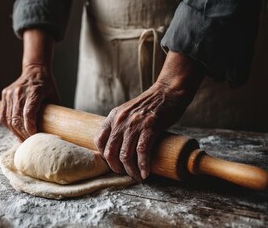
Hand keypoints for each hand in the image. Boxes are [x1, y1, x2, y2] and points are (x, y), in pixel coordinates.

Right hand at [0, 29, 57, 140]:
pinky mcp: (5, 95)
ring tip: (22, 139)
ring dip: (15, 132)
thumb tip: (55, 132)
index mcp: (35, 91)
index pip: (29, 113)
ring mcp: (10, 93)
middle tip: (29, 143)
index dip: (30, 128)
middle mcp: (20, 91)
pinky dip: (8, 125)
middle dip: (23, 133)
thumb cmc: (47, 86)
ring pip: (9, 119)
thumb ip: (53, 112)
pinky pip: (3, 115)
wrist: (35, 70)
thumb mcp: (54, 98)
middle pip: (17, 118)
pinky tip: (15, 131)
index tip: (34, 137)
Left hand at [94, 51, 204, 180]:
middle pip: (110, 152)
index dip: (104, 156)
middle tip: (125, 174)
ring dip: (131, 170)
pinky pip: (142, 152)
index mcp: (113, 117)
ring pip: (125, 155)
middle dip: (116, 168)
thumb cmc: (150, 104)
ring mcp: (134, 125)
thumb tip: (118, 144)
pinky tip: (146, 174)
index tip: (113, 163)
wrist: (168, 91)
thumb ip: (121, 124)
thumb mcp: (128, 111)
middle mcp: (120, 121)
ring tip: (137, 176)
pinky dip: (143, 166)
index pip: (99, 141)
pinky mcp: (149, 128)